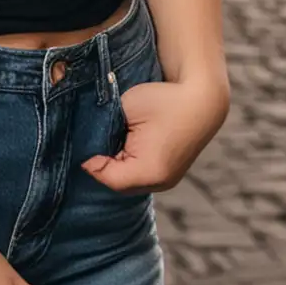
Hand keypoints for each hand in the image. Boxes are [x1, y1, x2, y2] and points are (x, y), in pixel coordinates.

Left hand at [81, 77, 229, 193]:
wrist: (202, 98)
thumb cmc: (163, 100)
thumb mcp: (127, 109)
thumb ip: (106, 131)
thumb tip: (92, 148)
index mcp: (149, 170)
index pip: (109, 178)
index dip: (92, 165)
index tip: (83, 152)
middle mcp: (160, 182)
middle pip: (119, 185)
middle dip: (104, 169)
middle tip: (92, 150)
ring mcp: (168, 181)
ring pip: (131, 183)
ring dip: (117, 169)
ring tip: (108, 148)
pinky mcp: (172, 174)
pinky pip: (143, 178)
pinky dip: (130, 167)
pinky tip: (125, 149)